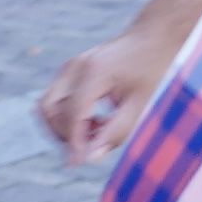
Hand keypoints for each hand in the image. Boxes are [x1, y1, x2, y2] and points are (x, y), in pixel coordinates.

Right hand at [41, 19, 180, 166]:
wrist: (154, 37)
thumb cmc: (153, 69)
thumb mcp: (141, 104)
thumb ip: (116, 131)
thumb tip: (89, 157)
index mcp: (94, 73)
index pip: (71, 115)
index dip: (72, 143)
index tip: (77, 164)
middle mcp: (75, 67)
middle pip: (49, 110)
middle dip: (63, 134)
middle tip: (90, 145)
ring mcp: (69, 67)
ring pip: (47, 106)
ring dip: (63, 126)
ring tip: (95, 131)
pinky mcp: (70, 71)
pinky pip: (56, 100)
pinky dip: (67, 117)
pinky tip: (94, 122)